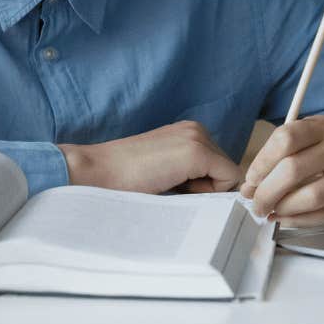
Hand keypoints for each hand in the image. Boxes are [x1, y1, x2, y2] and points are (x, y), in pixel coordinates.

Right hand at [58, 121, 243, 194]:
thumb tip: (218, 194)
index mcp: (188, 132)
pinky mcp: (195, 153)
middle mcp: (196, 129)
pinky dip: (210, 193)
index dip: (203, 185)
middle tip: (172, 188)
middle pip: (225, 170)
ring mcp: (196, 139)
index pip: (217, 165)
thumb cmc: (125, 179)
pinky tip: (178, 189)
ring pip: (228, 175)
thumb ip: (189, 174)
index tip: (176, 189)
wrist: (96, 172)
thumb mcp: (164, 170)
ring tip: (171, 187)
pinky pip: (228, 180)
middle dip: (206, 187)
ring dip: (205, 189)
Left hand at [240, 114, 323, 226]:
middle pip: (293, 171)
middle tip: (255, 203)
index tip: (250, 180)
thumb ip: (292, 149)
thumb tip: (254, 181)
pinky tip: (290, 219)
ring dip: (283, 209)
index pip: (284, 140)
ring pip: (310, 197)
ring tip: (271, 213)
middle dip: (266, 192)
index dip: (261, 163)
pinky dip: (302, 220)